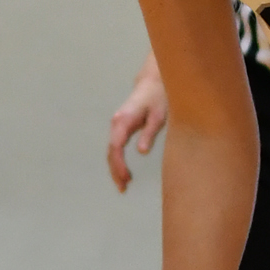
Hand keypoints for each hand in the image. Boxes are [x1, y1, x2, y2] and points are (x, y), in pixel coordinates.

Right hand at [107, 62, 169, 192]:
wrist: (153, 81)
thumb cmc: (158, 97)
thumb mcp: (158, 116)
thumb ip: (149, 133)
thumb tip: (141, 152)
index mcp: (123, 120)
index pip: (116, 147)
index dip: (119, 165)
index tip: (125, 179)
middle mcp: (116, 122)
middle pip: (111, 151)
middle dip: (115, 171)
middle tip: (123, 188)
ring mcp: (117, 124)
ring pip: (112, 150)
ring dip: (115, 167)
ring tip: (124, 184)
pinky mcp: (121, 125)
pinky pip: (115, 146)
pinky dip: (117, 160)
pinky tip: (124, 171)